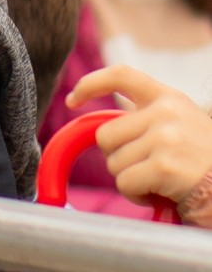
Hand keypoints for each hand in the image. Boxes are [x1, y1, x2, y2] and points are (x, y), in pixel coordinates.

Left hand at [69, 65, 211, 207]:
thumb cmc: (205, 163)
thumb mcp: (182, 126)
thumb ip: (148, 121)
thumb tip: (103, 132)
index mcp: (169, 98)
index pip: (122, 75)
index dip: (91, 84)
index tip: (73, 100)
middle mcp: (166, 112)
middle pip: (106, 135)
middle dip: (119, 158)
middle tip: (147, 169)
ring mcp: (165, 137)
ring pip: (114, 163)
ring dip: (131, 180)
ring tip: (161, 181)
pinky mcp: (164, 165)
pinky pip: (126, 183)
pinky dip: (138, 196)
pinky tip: (163, 194)